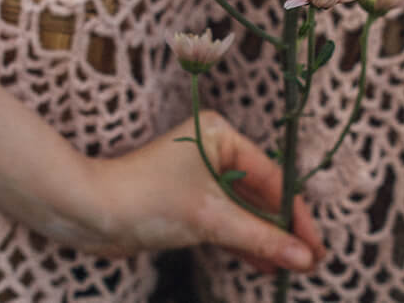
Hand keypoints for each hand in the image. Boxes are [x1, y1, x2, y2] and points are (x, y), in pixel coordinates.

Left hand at [90, 111, 325, 272]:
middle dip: (282, 228)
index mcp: (222, 135)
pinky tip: (266, 264)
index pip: (272, 175)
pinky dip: (243, 242)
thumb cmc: (147, 199)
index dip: (295, 214)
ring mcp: (202, 176)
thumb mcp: (211, 219)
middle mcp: (215, 150)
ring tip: (293, 268)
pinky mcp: (190, 200)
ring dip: (266, 239)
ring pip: (245, 210)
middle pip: (261, 193)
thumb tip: (304, 258)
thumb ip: (261, 238)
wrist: (88, 213)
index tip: (316, 245)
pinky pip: (226, 220)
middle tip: (310, 260)